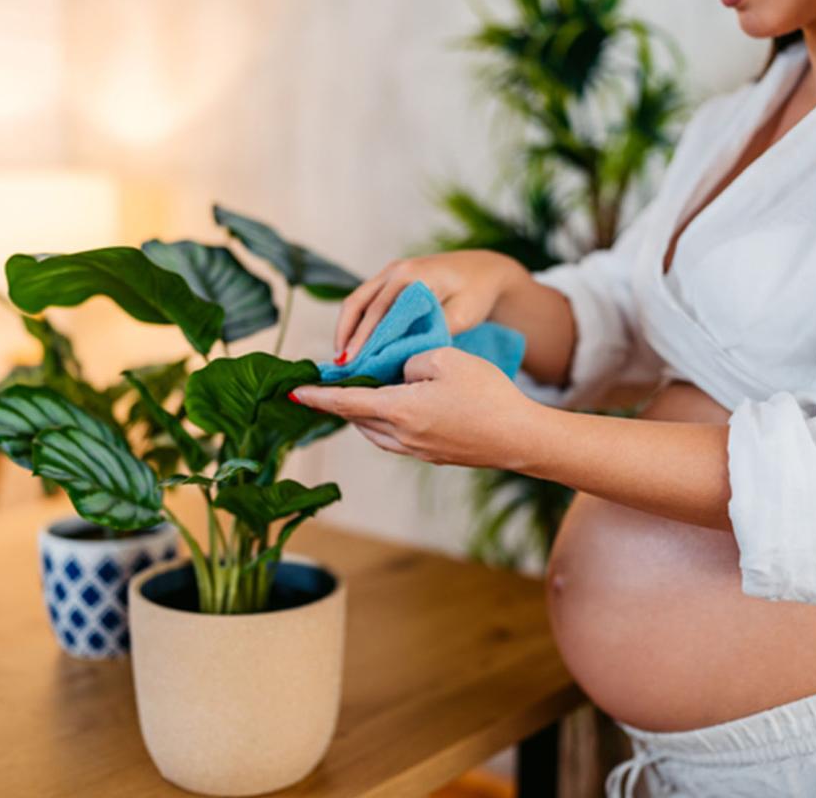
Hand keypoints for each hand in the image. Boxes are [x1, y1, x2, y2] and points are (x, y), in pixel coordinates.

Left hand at [291, 347, 542, 468]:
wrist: (521, 438)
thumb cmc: (487, 394)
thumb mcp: (444, 359)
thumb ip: (410, 360)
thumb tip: (399, 372)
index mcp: (399, 410)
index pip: (345, 402)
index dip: (317, 395)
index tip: (294, 391)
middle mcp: (401, 436)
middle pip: (356, 419)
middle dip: (338, 403)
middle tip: (328, 385)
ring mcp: (418, 451)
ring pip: (374, 432)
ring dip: (361, 415)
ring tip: (358, 395)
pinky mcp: (434, 456)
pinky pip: (395, 439)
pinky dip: (384, 423)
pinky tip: (394, 409)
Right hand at [333, 250, 527, 361]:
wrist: (486, 271)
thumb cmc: (476, 294)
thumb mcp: (461, 315)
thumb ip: (432, 331)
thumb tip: (404, 354)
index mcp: (412, 276)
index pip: (378, 311)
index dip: (362, 339)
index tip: (352, 365)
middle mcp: (396, 270)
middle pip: (357, 303)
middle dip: (345, 335)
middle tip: (339, 367)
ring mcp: (392, 272)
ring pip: (357, 301)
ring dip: (346, 329)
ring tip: (342, 360)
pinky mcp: (392, 279)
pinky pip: (366, 301)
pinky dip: (357, 322)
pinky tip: (355, 346)